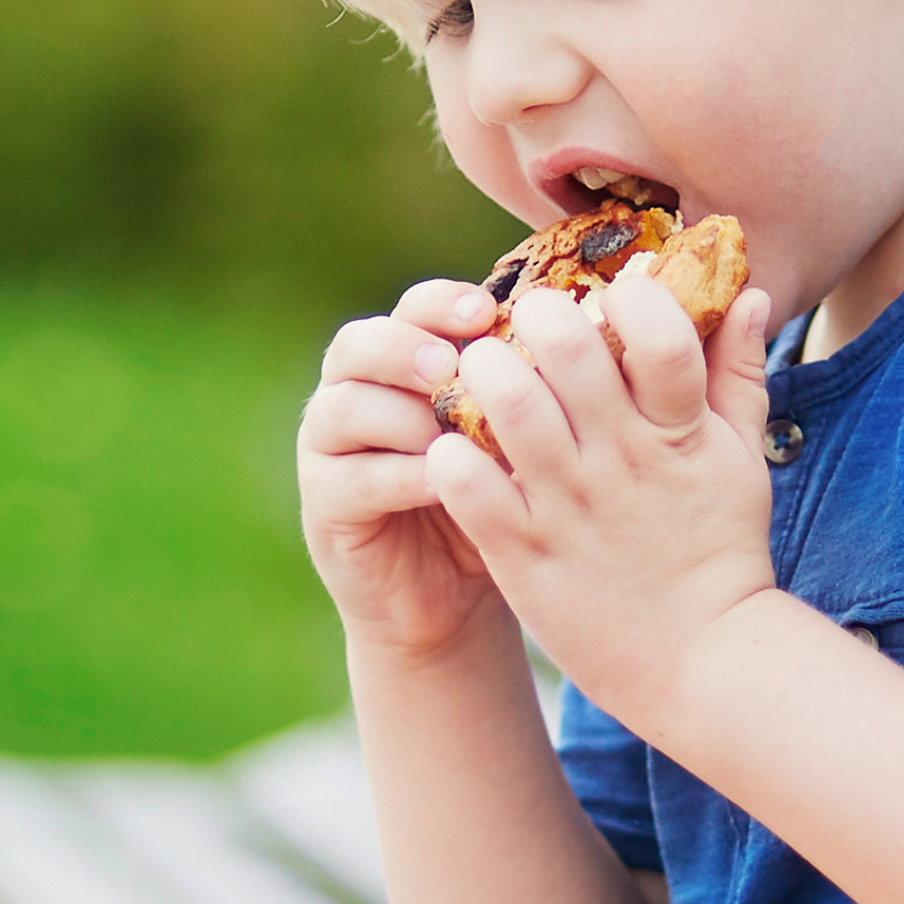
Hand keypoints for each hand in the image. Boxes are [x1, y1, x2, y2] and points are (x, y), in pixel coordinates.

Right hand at [299, 273, 516, 665]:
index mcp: (401, 364)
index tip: (485, 311)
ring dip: (399, 414)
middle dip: (403, 349)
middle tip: (446, 365)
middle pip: (356, 345)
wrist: (454, 599)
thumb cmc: (493, 502)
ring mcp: (329, 451)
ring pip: (344, 408)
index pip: (409, 310)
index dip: (440, 304)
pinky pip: (353, 479)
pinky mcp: (324, 507)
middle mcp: (353, 395)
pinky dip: (399, 475)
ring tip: (445, 429)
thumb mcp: (512, 440)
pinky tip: (441, 482)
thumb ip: (521, 392)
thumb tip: (579, 337)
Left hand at [423, 269, 782, 727]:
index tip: (616, 296)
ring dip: (485, 373)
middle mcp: (624, 463)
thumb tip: (748, 294)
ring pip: (509, 407)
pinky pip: (470, 489)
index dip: (632, 298)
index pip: (660, 337)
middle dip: (540, 316)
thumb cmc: (720, 551)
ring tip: (480, 374)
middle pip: (570, 354)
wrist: (703, 663)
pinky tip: (452, 449)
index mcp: (680, 434)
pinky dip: (451, 457)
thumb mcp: (741, 460)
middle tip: (527, 322)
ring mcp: (571, 509)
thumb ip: (739, 374)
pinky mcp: (525, 557)